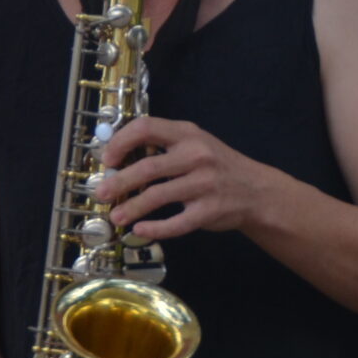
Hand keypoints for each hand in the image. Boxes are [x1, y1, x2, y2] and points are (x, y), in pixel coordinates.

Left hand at [95, 115, 269, 240]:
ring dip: (131, 208)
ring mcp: (204, 184)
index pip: (146, 127)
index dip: (121, 141)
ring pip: (158, 196)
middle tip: (101, 193)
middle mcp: (196, 156)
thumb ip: (164, 145)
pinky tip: (140, 229)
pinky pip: (176, 223)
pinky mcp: (209, 211)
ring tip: (115, 217)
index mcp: (188, 134)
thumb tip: (118, 157)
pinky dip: (155, 228)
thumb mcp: (195, 143)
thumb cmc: (216, 166)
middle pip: (148, 167)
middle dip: (119, 182)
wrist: (256, 190)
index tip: (108, 158)